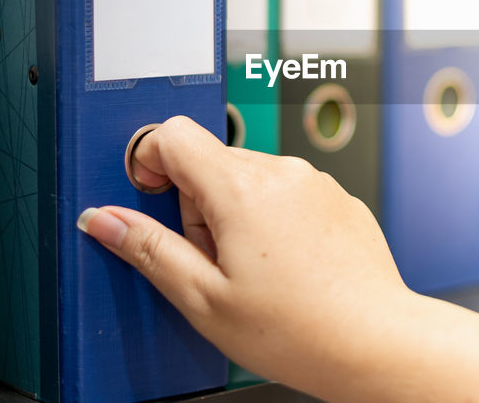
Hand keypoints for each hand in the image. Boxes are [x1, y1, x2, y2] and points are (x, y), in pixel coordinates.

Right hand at [76, 115, 417, 392]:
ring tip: (252, 272)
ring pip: (251, 177)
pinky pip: (289, 194)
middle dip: (195, 205)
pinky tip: (285, 268)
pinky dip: (276, 220)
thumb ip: (148, 250)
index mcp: (241, 188)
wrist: (374, 343)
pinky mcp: (340, 201)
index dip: (149, 162)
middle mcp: (283, 173)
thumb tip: (105, 220)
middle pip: (211, 160)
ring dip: (236, 213)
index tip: (149, 197)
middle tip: (211, 262)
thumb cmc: (298, 330)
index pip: (173, 134)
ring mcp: (316, 184)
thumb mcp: (203, 298)